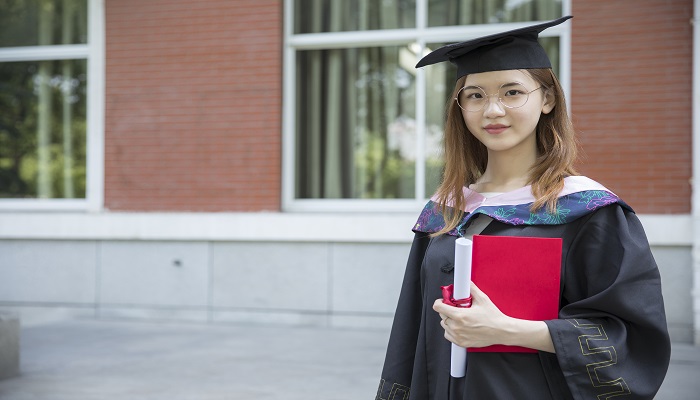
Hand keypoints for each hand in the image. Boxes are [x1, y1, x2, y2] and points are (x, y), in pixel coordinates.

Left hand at [433, 282, 555, 351]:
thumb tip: (466, 282)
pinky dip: (451, 330)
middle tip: (456, 308)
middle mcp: (457, 327)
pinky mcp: (461, 342)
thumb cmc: (493, 317)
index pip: (438, 308)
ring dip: (449, 320)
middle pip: (442, 316)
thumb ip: (471, 289)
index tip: (442, 301)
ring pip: (444, 325)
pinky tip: (460, 326)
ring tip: (460, 318)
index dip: (439, 302)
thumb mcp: (482, 299)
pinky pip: (448, 335)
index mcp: (460, 316)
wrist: (501, 331)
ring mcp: (458, 336)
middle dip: (447, 310)